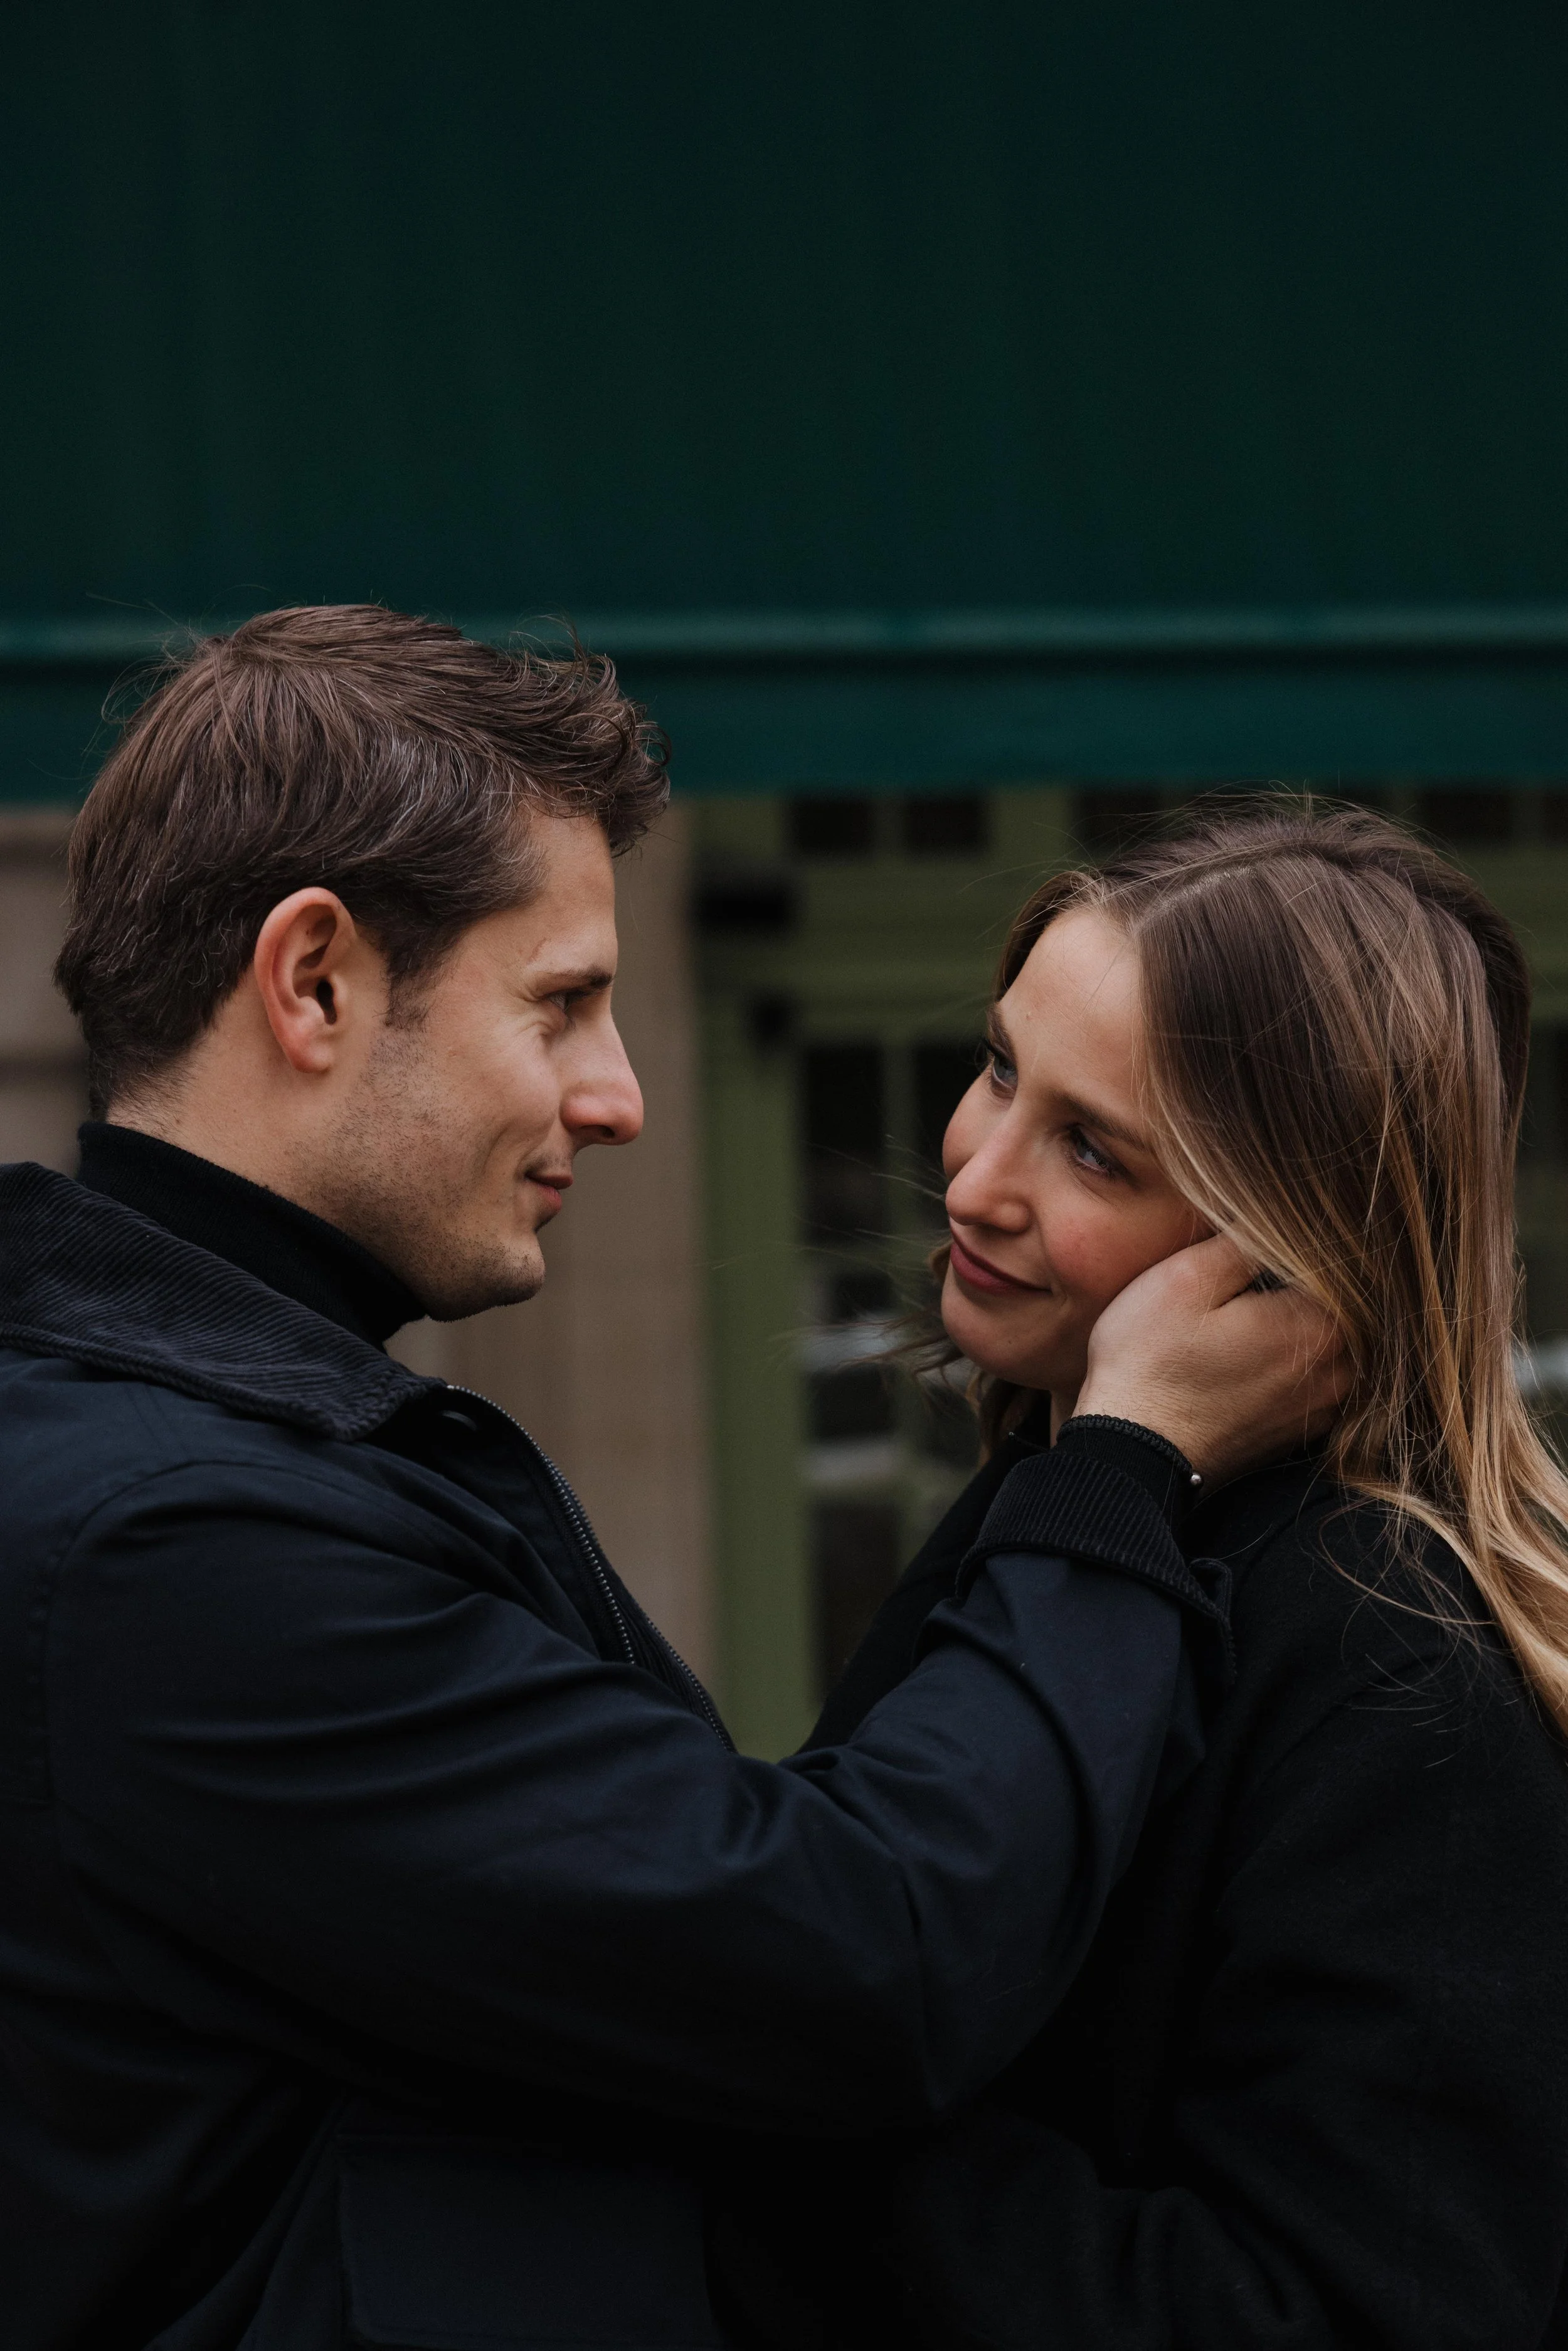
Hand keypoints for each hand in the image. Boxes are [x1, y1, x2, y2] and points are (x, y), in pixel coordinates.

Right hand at [1073, 1236, 1348, 1485]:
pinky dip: (1294, 1359)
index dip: (1300, 1238)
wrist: (1130, 1453)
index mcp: (1322, 1323)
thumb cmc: (1150, 1363)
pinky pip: (1316, 1377)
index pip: (1337, 1260)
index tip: (1265, 1235)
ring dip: (1302, 1320)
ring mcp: (1324, 1407)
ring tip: (1250, 1308)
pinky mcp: (1301, 1431)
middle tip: (1256, 1266)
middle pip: (1342, 1302)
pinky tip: (1250, 1350)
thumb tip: (1281, 1215)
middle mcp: (1340, 1370)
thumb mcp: (1186, 1278)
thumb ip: (1246, 1240)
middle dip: (1304, 1280)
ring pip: (1333, 1341)